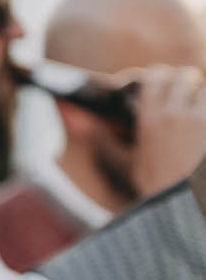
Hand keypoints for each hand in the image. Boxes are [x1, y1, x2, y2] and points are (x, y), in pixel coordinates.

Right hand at [123, 64, 205, 199]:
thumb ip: (110, 141)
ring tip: (200, 111)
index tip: (165, 80)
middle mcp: (174, 114)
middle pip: (184, 77)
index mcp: (149, 120)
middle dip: (189, 82)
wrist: (186, 203)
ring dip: (204, 97)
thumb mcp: (129, 165)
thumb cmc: (159, 188)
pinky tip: (203, 127)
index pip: (154, 77)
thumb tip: (86, 123)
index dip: (161, 75)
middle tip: (191, 94)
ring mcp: (200, 118)